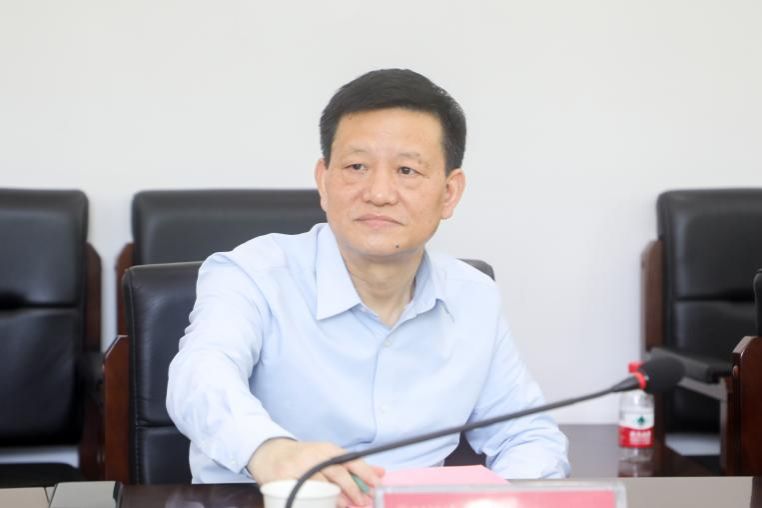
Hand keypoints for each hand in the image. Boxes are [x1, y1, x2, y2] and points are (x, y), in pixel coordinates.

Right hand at [247, 438, 384, 506]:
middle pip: (338, 473)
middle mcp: (314, 456)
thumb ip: (353, 465)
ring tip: (345, 505)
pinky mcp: (284, 479)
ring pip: (321, 484)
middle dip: (353, 489)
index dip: (365, 472)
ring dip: (335, 498)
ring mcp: (298, 467)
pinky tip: (321, 505)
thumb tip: (381, 472)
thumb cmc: (304, 456)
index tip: (377, 484)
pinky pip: (303, 493)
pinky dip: (314, 501)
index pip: (350, 459)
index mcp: (327, 450)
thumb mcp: (328, 455)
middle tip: (363, 502)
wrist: (269, 452)